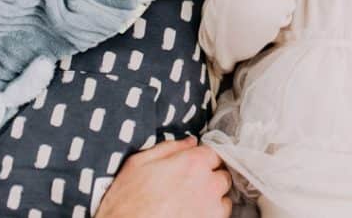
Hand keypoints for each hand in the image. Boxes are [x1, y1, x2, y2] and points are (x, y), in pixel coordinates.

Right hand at [95, 137, 230, 217]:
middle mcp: (208, 184)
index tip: (196, 165)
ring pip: (224, 197)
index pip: (215, 153)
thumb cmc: (126, 201)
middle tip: (192, 185)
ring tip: (193, 202)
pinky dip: (212, 214)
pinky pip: (222, 215)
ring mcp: (212, 208)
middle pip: (223, 175)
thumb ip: (169, 148)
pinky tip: (194, 213)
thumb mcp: (139, 163)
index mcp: (193, 163)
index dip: (205, 158)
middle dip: (211, 177)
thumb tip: (190, 142)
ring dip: (214, 197)